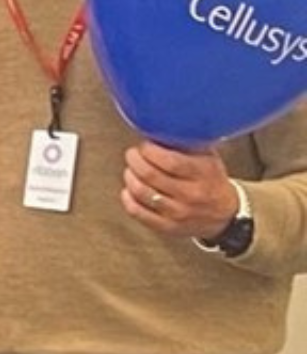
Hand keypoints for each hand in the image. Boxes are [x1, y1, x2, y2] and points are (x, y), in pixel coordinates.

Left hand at [122, 141, 240, 240]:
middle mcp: (192, 195)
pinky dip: (128, 197)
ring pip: (141, 192)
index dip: (150, 150)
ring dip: (130, 176)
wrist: (226, 213)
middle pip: (150, 175)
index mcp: (203, 174)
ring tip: (131, 169)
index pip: (170, 161)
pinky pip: (138, 212)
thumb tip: (158, 125)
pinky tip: (129, 189)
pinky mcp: (168, 227)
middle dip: (134, 159)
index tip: (145, 145)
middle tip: (133, 154)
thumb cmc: (211, 179)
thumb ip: (186, 142)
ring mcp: (179, 213)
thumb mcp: (207, 156)